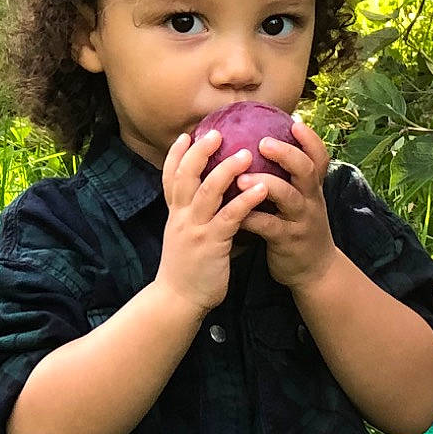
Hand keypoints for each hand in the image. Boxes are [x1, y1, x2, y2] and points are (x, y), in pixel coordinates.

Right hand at [155, 130, 261, 316]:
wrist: (178, 300)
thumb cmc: (187, 270)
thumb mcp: (186, 238)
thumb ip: (198, 218)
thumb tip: (215, 204)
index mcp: (175, 214)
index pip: (171, 177)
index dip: (177, 155)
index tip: (186, 135)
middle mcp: (181, 217)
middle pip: (186, 175)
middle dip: (200, 152)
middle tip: (216, 133)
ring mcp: (195, 229)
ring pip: (208, 191)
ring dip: (227, 170)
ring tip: (246, 153)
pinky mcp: (211, 244)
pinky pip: (230, 217)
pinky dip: (245, 200)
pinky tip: (261, 188)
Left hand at [237, 116, 337, 290]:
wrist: (314, 270)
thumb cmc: (297, 227)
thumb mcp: (300, 200)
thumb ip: (287, 177)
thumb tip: (261, 143)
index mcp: (311, 188)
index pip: (318, 157)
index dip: (310, 139)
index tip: (293, 122)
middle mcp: (310, 200)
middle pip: (306, 170)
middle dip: (287, 154)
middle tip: (263, 142)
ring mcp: (301, 221)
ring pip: (288, 197)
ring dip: (266, 184)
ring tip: (241, 178)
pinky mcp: (288, 241)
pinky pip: (269, 227)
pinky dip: (251, 218)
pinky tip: (233, 211)